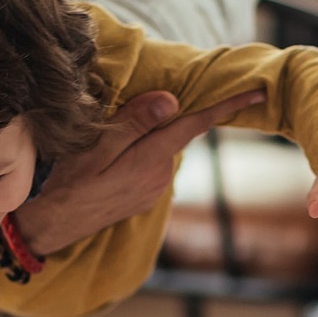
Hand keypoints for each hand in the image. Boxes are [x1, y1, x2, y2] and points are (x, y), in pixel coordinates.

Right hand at [17, 89, 267, 253]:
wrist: (57, 225)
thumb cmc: (71, 182)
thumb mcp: (97, 146)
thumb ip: (135, 123)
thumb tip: (171, 101)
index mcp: (153, 157)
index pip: (197, 123)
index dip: (228, 105)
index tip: (260, 91)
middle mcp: (162, 173)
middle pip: (175, 131)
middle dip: (166, 116)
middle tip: (127, 115)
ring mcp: (156, 187)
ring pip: (162, 146)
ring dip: (148, 136)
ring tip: (109, 143)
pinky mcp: (146, 194)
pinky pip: (152, 161)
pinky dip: (142, 151)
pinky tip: (114, 158)